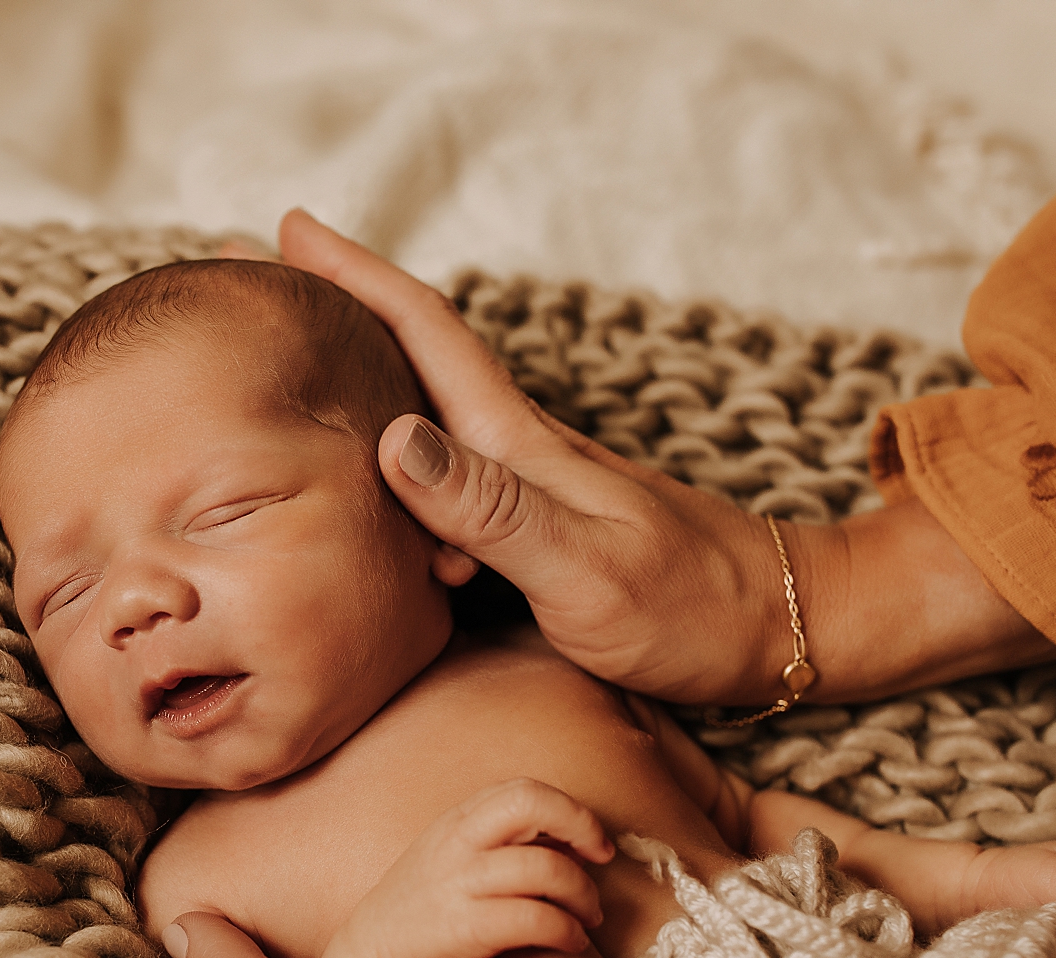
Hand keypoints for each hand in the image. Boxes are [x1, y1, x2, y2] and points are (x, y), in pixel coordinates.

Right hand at [276, 209, 1055, 703]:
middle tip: (268, 277)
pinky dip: (401, 447)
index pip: (425, 339)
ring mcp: (536, 484)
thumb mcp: (586, 571)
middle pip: (417, 357)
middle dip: (343, 310)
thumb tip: (390, 436)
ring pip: (430, 409)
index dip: (356, 281)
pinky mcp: (545, 523)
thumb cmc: (690, 612)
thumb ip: (491, 510)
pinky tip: (382, 467)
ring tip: (302, 362)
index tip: (289, 229)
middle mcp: (522, 452)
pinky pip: (451, 468)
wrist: (786, 631)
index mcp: (521, 450)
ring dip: (367, 374)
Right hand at [311, 778, 610, 957]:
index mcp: (459, 820)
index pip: (523, 790)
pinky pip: (535, 919)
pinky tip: (571, 941)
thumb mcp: (455, 855)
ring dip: (582, 893)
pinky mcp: (464, 929)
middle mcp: (457, 842)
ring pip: (543, 868)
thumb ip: (502, 840)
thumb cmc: (427, 906)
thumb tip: (572, 839)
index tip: (593, 842)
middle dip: (580, 825)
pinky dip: (566, 930)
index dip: (570, 810)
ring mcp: (458, 884)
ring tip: (588, 916)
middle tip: (601, 861)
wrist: (373, 957)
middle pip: (530, 804)